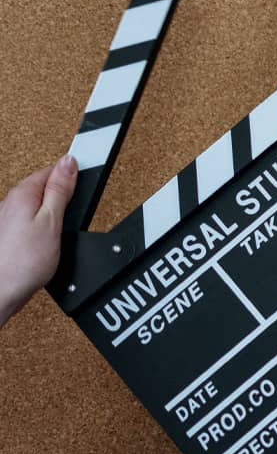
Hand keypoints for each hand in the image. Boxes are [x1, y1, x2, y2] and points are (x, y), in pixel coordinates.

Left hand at [0, 155, 76, 323]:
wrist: (1, 290)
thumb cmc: (23, 261)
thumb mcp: (52, 221)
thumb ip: (60, 190)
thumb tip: (68, 162)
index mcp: (22, 194)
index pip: (52, 170)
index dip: (73, 172)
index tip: (90, 174)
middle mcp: (11, 203)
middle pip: (43, 186)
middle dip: (64, 191)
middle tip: (80, 204)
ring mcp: (9, 219)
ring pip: (37, 203)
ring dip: (54, 208)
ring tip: (67, 220)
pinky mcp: (11, 235)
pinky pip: (31, 219)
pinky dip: (45, 224)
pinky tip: (51, 236)